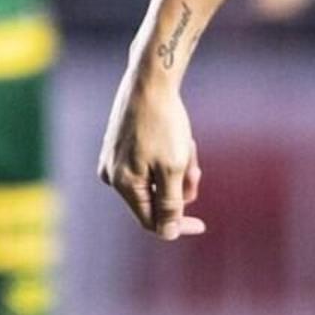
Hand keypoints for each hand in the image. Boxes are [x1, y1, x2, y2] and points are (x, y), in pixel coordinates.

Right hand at [99, 70, 206, 237]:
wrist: (151, 80)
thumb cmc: (163, 123)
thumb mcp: (173, 168)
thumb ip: (170, 204)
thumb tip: (168, 233)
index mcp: (122, 184)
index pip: (152, 221)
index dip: (178, 225)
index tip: (203, 225)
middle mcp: (112, 175)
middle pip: (156, 200)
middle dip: (181, 187)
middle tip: (195, 167)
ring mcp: (115, 160)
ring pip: (157, 180)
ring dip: (178, 169)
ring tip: (187, 145)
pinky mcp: (121, 146)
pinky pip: (151, 164)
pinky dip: (170, 157)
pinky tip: (179, 138)